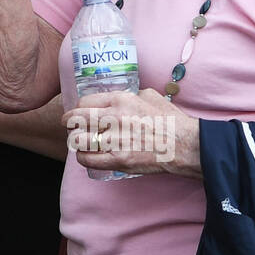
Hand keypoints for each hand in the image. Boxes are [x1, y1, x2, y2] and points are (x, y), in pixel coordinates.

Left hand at [63, 89, 201, 177]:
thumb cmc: (170, 120)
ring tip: (79, 142)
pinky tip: (87, 156)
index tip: (77, 113)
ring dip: (75, 141)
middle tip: (70, 127)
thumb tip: (115, 97)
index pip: (83, 102)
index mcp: (120, 99)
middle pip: (75, 119)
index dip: (77, 108)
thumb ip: (129, 94)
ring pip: (77, 140)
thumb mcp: (149, 96)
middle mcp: (113, 118)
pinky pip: (88, 160)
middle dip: (69, 123)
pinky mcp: (118, 160)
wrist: (185, 145)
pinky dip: (83, 158)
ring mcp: (114, 140)